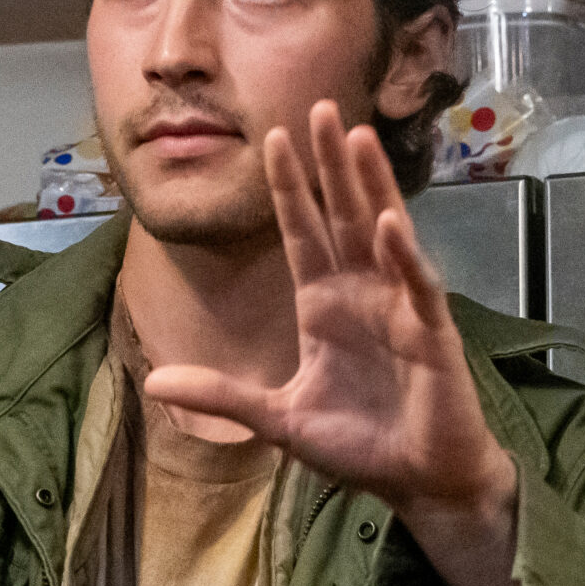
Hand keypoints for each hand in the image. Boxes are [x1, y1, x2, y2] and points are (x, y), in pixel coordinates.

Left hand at [146, 100, 521, 585]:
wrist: (417, 482)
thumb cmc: (359, 446)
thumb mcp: (279, 419)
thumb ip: (224, 395)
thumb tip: (154, 381)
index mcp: (324, 306)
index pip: (304, 232)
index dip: (290, 188)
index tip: (272, 138)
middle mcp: (362, 293)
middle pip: (343, 214)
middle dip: (330, 162)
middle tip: (318, 103)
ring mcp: (399, 307)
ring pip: (383, 232)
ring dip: (370, 186)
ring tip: (356, 135)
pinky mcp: (430, 333)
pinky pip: (415, 286)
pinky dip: (403, 256)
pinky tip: (389, 223)